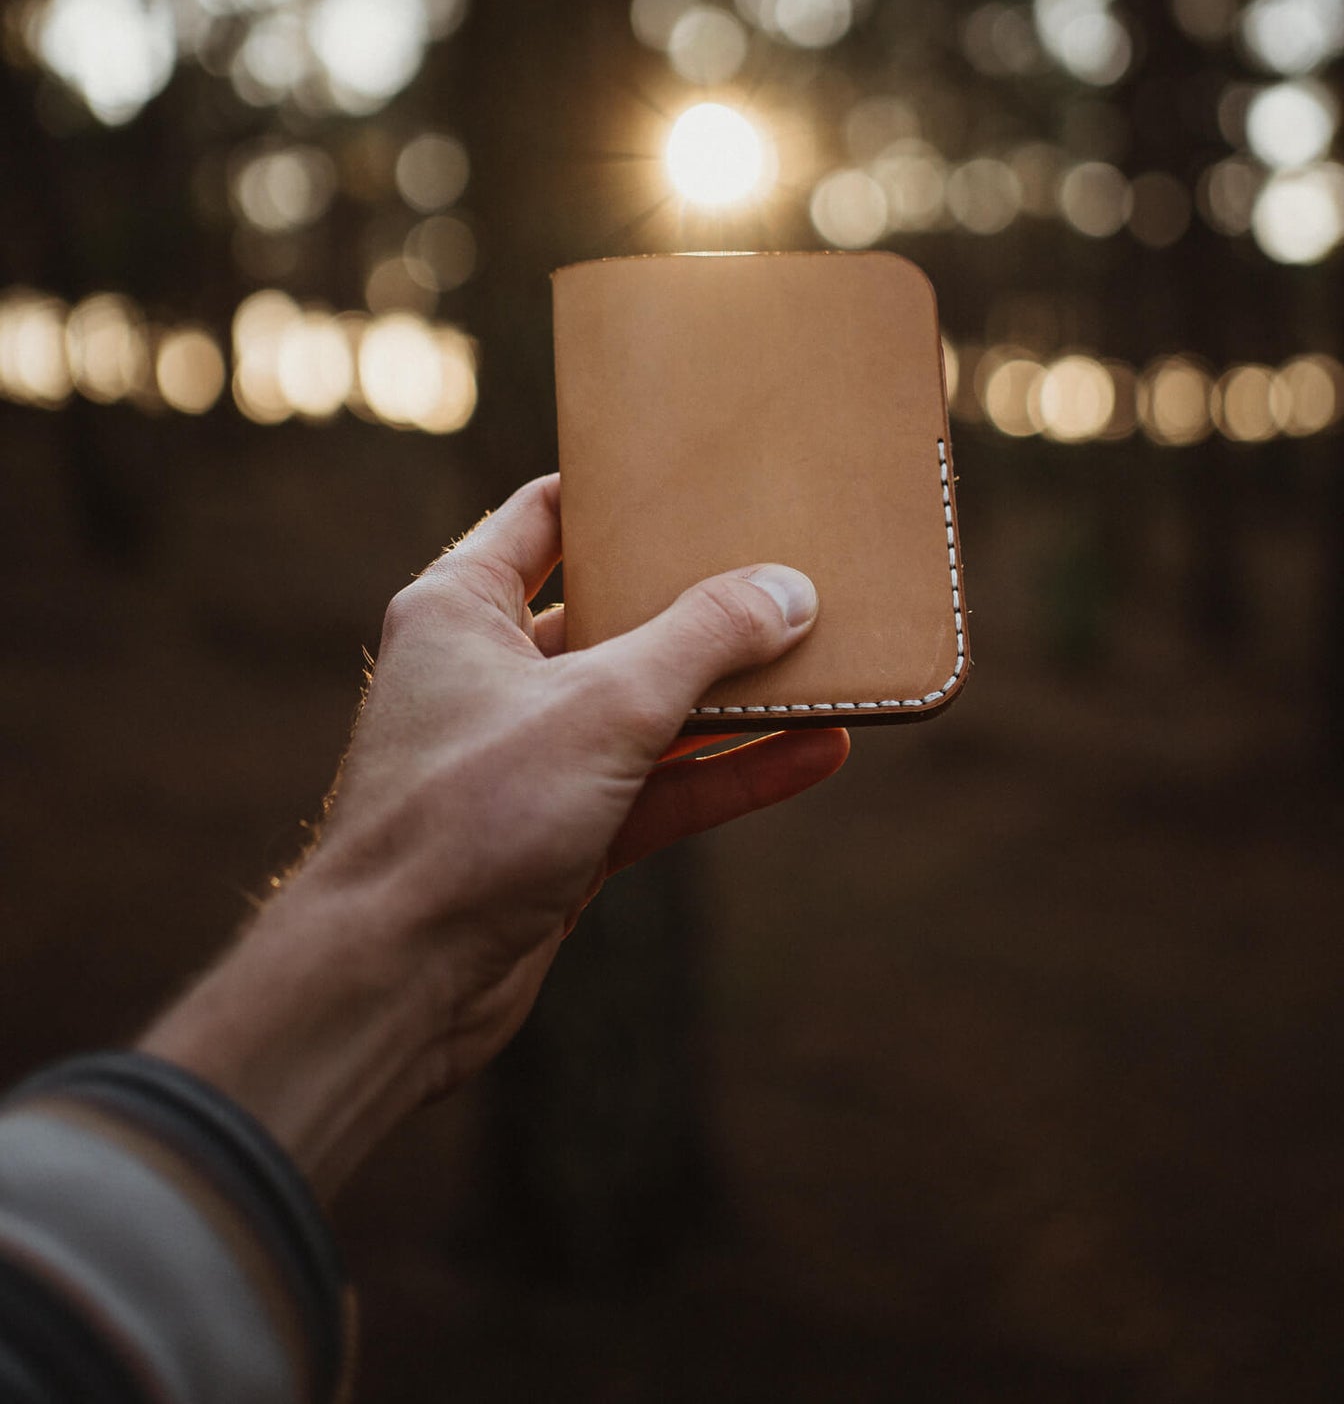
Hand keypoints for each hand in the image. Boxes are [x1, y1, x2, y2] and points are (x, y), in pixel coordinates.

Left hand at [141, 473, 848, 1193]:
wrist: (397, 983)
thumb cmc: (467, 817)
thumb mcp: (603, 705)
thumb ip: (702, 639)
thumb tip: (788, 591)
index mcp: (462, 608)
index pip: (547, 517)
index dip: (621, 493)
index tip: (703, 476)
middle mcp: (491, 673)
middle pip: (615, 614)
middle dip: (703, 601)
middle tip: (790, 570)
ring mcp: (529, 756)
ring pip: (649, 708)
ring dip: (734, 697)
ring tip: (830, 665)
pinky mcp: (563, 831)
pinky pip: (661, 785)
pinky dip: (730, 772)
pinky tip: (816, 755)